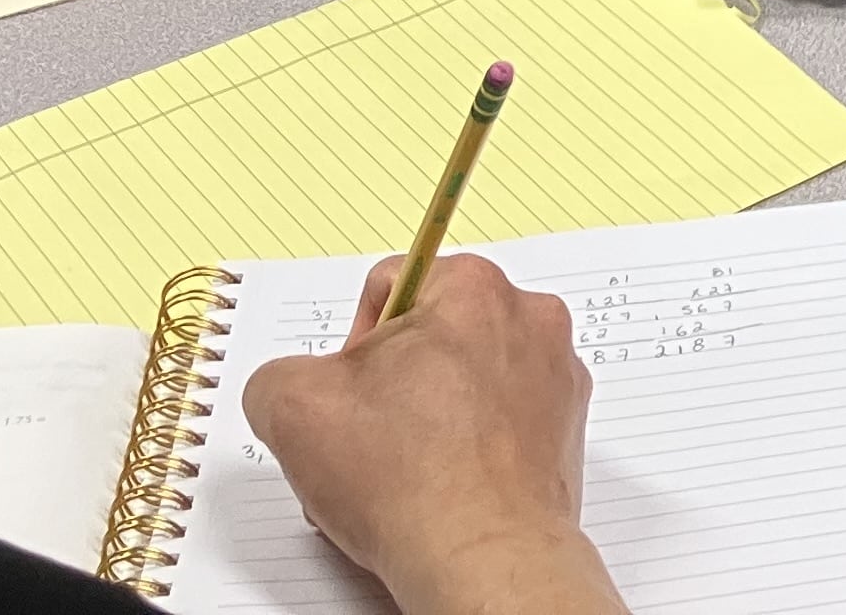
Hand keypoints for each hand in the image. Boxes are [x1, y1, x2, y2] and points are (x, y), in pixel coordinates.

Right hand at [244, 254, 625, 614]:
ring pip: (466, 383)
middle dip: (391, 385)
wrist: (481, 558)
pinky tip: (438, 490)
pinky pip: (501, 426)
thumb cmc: (407, 479)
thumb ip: (278, 374)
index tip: (349, 392)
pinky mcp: (566, 434)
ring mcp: (556, 378)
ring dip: (428, 419)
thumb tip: (290, 388)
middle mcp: (529, 320)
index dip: (351, 345)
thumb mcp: (292, 406)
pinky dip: (468, 451)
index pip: (391, 286)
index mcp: (474, 287)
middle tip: (369, 436)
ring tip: (402, 473)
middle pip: (433, 336)